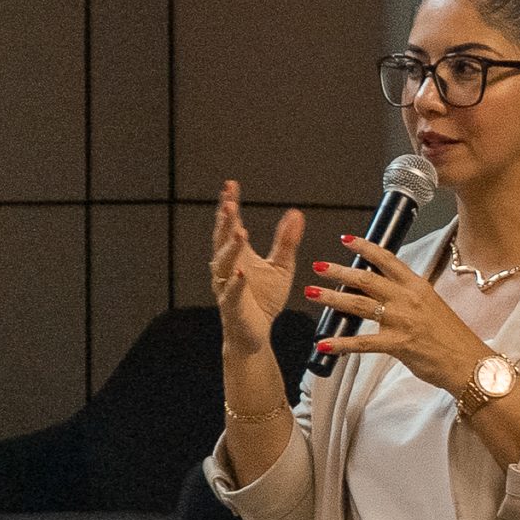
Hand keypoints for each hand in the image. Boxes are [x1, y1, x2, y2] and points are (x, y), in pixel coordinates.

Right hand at [210, 180, 303, 356]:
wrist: (254, 334)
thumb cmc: (264, 299)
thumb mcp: (281, 266)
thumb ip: (286, 241)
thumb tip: (296, 213)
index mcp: (238, 254)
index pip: (231, 225)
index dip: (230, 205)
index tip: (231, 185)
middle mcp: (227, 267)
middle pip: (223, 240)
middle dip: (225, 221)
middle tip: (228, 202)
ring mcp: (226, 287)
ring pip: (225, 264)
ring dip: (231, 248)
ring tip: (240, 232)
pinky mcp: (231, 307)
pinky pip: (232, 293)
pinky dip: (236, 283)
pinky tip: (241, 273)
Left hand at [305, 233, 491, 393]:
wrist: (467, 361)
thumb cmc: (451, 337)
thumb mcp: (431, 305)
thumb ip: (407, 296)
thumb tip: (384, 291)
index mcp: (417, 286)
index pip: (387, 259)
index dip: (364, 247)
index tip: (346, 240)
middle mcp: (408, 299)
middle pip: (366, 279)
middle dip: (339, 271)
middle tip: (319, 266)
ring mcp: (402, 321)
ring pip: (359, 305)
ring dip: (332, 298)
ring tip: (312, 293)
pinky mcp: (398, 344)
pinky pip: (363, 343)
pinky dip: (341, 343)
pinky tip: (325, 343)